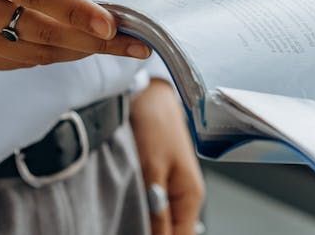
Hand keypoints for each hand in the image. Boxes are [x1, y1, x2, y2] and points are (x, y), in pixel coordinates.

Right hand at [0, 0, 151, 69]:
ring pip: (36, 51)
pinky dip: (54, 54)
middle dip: (95, 39)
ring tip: (117, 44)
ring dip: (80, 50)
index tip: (111, 22)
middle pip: (43, 30)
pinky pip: (21, 61)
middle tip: (136, 43)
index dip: (75, 10)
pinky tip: (78, 46)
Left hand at [131, 80, 204, 234]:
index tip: (132, 234)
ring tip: (123, 219)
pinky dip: (141, 212)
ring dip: (145, 224)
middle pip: (172, 232)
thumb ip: (157, 209)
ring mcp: (172, 188)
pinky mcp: (159, 180)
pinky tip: (125, 209)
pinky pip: (153, 208)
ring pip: (161, 221)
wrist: (150, 94)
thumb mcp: (153, 169)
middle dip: (152, 233)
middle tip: (124, 226)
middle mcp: (185, 195)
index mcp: (191, 196)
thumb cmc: (155, 123)